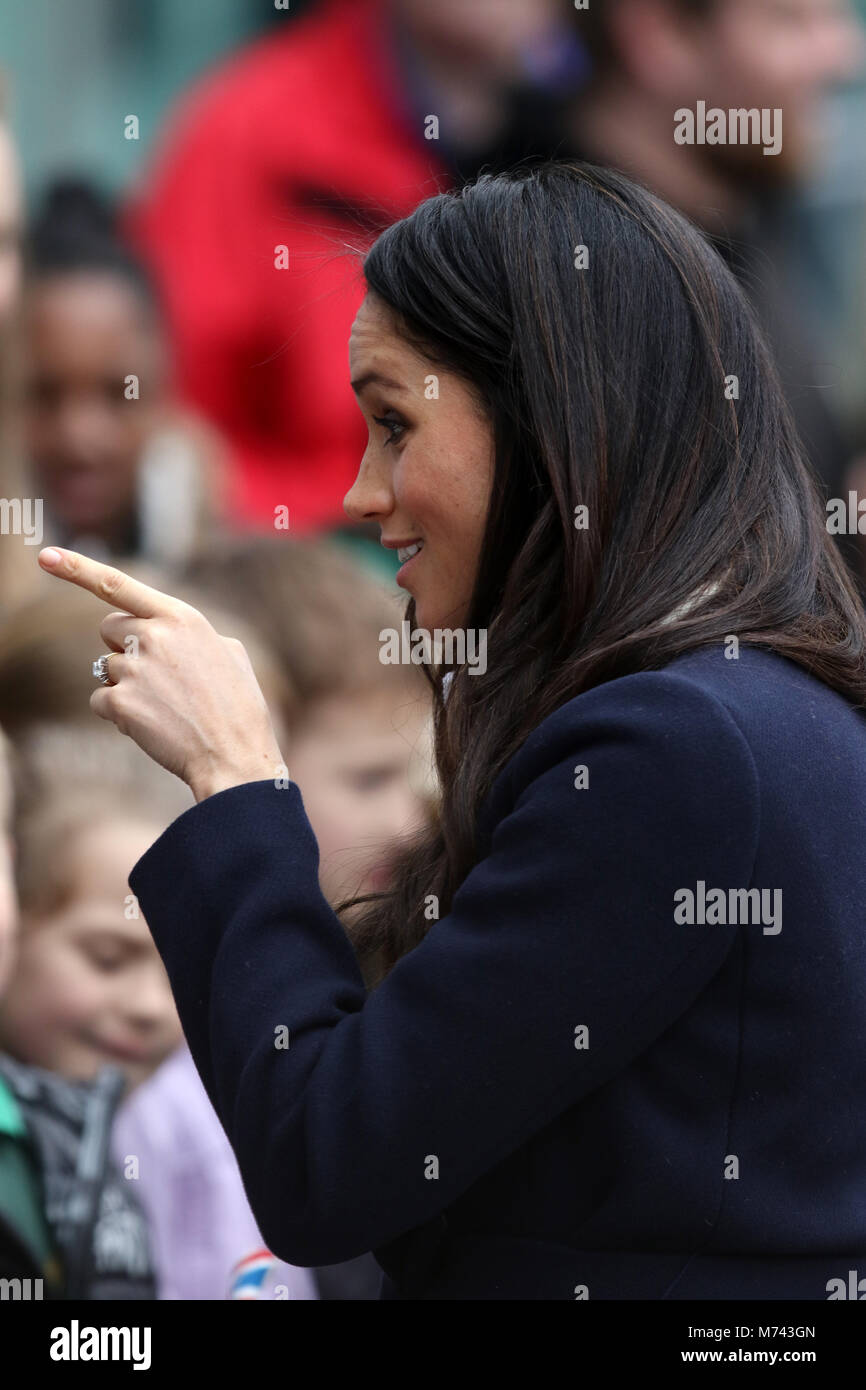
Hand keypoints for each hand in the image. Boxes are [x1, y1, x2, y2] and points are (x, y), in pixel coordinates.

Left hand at [37, 547, 285, 801]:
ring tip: (165, 707)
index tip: (45, 557)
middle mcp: (154, 636)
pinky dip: (118, 714)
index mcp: (181, 618)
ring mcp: (134, 669)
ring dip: (127, 685)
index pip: (118, 584)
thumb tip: (172, 632)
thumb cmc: (238, 708)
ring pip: (106, 668)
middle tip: (157, 675)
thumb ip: (193, 634)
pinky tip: (151, 724)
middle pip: (109, 627)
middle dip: (124, 646)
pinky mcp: (120, 702)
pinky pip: (100, 700)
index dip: (77, 568)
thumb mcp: (230, 653)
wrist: (234, 756)